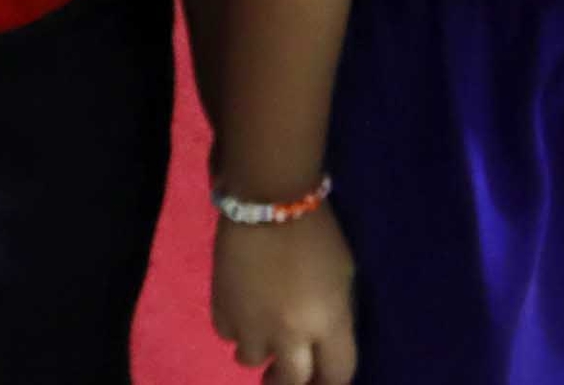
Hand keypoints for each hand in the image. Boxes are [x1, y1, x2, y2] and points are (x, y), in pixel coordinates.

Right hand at [212, 210, 357, 384]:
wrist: (267, 196)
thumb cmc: (316, 229)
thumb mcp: (342, 277)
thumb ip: (333, 317)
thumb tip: (320, 343)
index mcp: (329, 322)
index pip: (338, 376)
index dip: (331, 383)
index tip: (321, 379)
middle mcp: (290, 333)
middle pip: (291, 383)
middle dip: (288, 380)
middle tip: (281, 373)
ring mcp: (252, 323)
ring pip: (251, 361)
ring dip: (259, 350)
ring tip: (261, 329)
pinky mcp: (221, 307)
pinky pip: (227, 334)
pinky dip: (235, 327)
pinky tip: (242, 307)